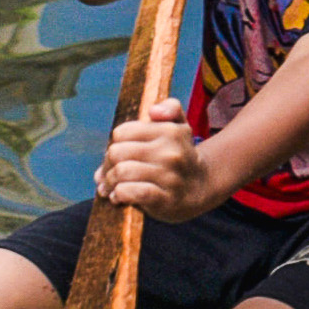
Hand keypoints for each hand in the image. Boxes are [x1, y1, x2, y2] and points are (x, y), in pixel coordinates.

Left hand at [100, 96, 226, 219]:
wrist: (200, 189)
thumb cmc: (180, 155)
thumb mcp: (180, 126)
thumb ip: (170, 108)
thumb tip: (153, 111)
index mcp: (171, 131)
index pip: (121, 133)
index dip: (115, 144)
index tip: (118, 155)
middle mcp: (171, 152)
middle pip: (116, 152)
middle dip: (108, 165)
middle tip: (110, 173)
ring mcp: (169, 177)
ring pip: (121, 172)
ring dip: (110, 182)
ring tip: (113, 186)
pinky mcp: (165, 200)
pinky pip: (131, 192)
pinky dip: (119, 194)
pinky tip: (119, 197)